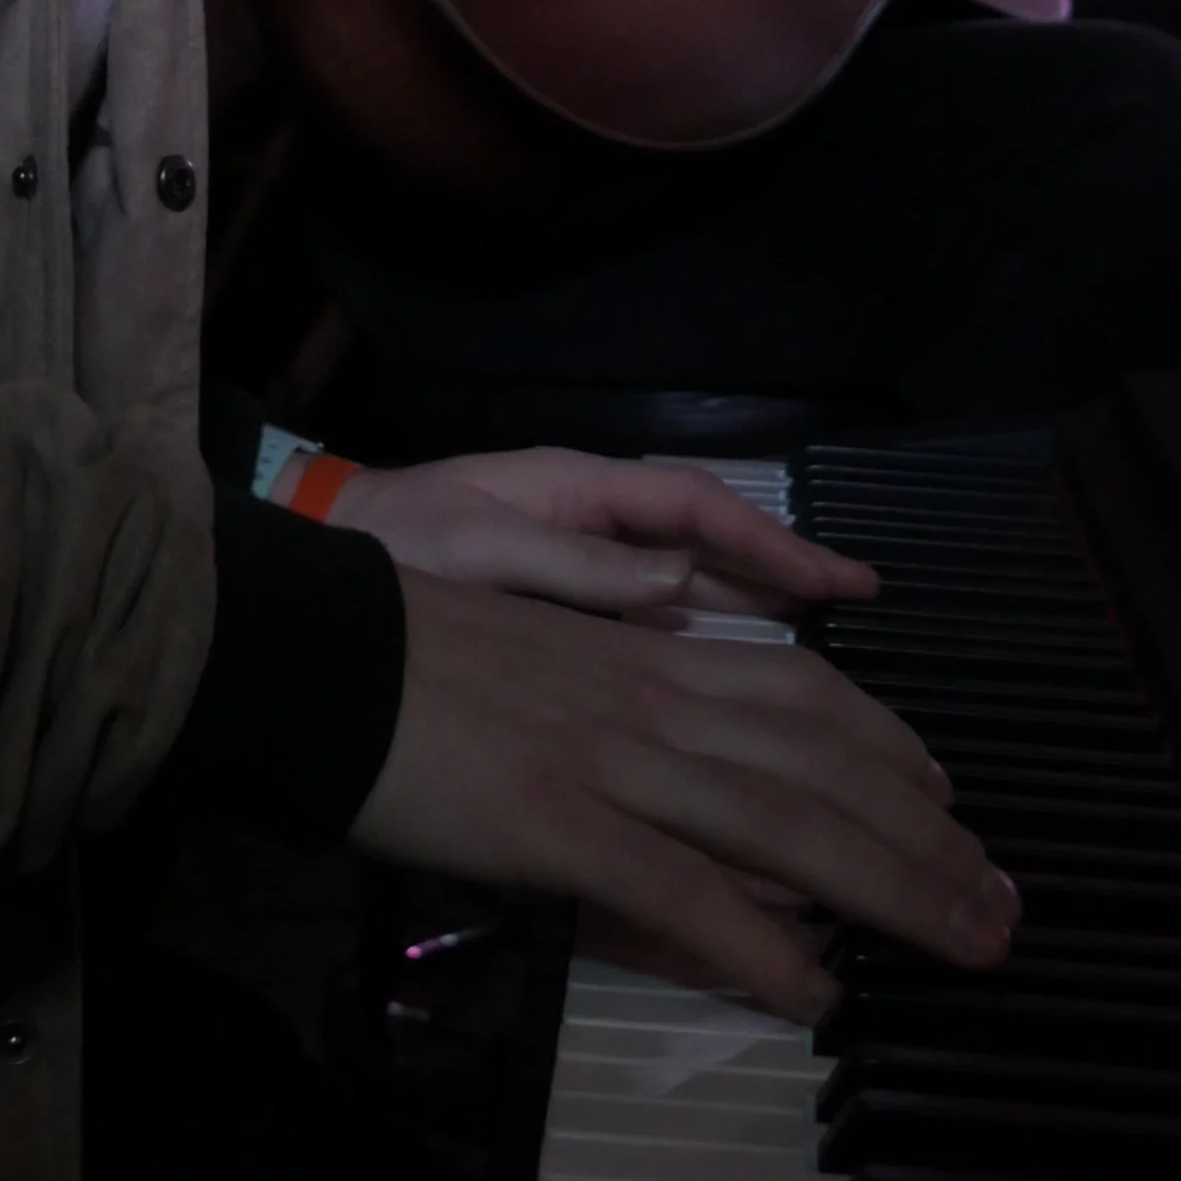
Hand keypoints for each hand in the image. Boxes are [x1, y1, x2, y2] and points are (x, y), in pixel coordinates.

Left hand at [318, 446, 878, 622]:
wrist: (318, 565)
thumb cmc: (393, 545)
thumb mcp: (476, 549)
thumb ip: (571, 566)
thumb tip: (677, 582)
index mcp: (578, 488)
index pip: (698, 505)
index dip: (773, 540)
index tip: (840, 579)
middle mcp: (593, 521)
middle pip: (709, 542)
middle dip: (784, 570)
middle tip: (862, 606)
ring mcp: (580, 567)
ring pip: (688, 586)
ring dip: (752, 611)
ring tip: (826, 652)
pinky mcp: (561, 617)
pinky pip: (650, 627)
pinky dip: (699, 649)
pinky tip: (736, 692)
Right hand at [350, 570, 1015, 1024]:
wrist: (325, 656)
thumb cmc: (425, 657)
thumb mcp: (555, 662)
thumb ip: (640, 704)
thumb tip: (719, 770)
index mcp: (650, 656)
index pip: (809, 697)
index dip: (895, 753)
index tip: (956, 806)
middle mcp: (654, 699)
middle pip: (825, 766)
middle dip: (930, 839)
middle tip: (1003, 903)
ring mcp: (612, 760)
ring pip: (786, 823)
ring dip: (892, 890)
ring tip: (962, 943)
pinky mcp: (559, 823)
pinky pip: (679, 890)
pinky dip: (757, 946)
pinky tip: (813, 995)